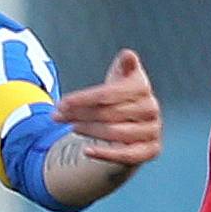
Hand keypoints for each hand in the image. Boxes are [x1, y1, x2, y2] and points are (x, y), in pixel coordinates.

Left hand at [53, 49, 161, 169]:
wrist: (134, 123)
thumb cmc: (120, 98)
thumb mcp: (120, 78)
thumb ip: (123, 67)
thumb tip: (128, 56)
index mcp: (142, 87)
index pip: (108, 94)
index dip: (83, 99)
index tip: (61, 104)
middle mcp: (151, 109)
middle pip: (108, 113)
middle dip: (80, 114)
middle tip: (58, 116)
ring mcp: (152, 130)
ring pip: (114, 133)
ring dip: (88, 131)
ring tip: (71, 127)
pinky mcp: (151, 150)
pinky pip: (126, 155)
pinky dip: (105, 154)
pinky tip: (86, 150)